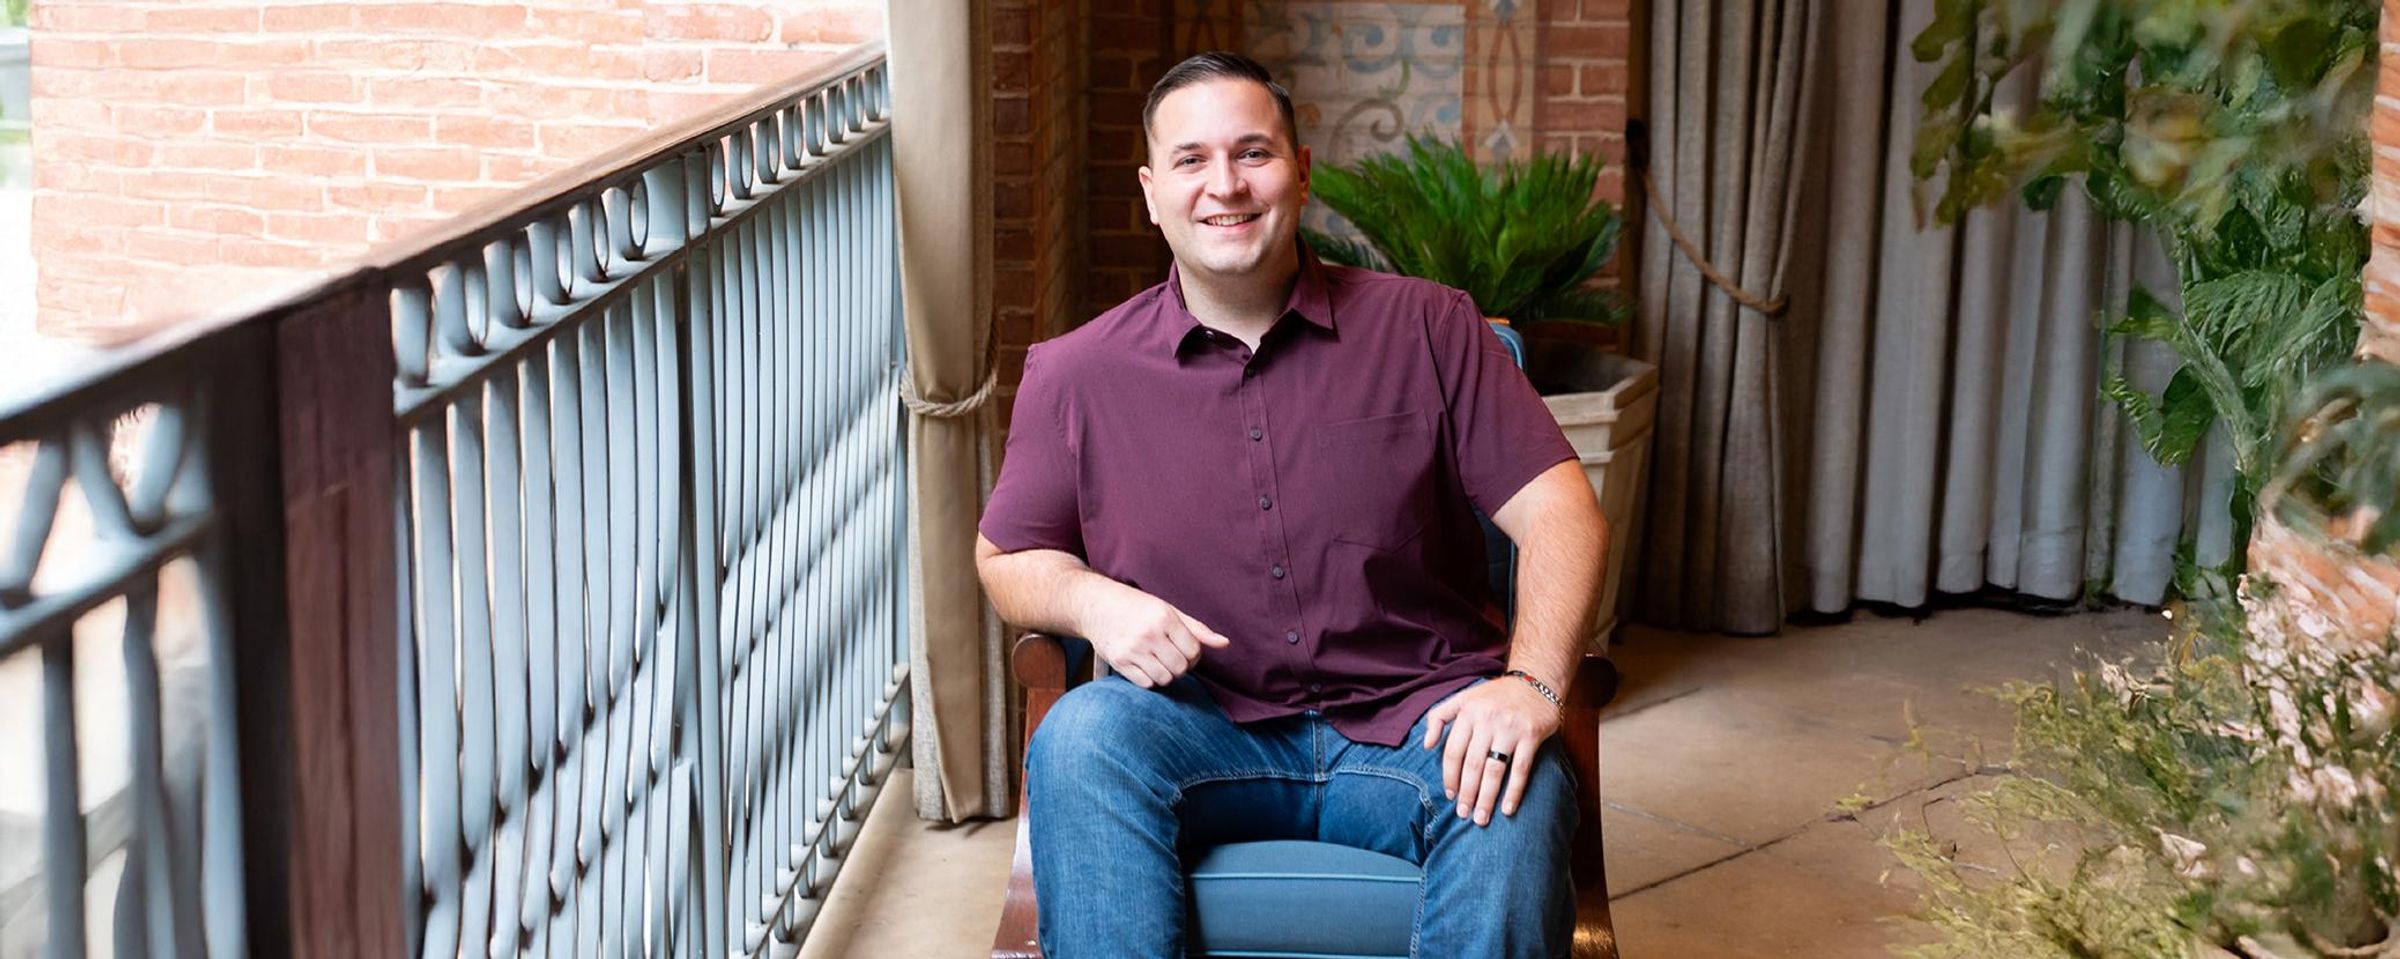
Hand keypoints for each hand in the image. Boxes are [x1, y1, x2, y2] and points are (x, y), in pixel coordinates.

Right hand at [1075, 582, 1231, 687]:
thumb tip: (1225, 643)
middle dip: (1180, 666)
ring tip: (1157, 660)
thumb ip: (1197, 629)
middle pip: (1180, 668)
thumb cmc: (1137, 607)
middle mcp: (1149, 634)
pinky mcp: (1119, 662)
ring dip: (1165, 674)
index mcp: (1164, 618)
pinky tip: (1144, 665)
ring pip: (1165, 678)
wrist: (1096, 605)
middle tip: (1171, 656)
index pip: (1193, 651)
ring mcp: (1132, 649)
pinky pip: (1146, 684)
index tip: (1184, 649)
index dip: (1193, 655)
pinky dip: (1149, 679)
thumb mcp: (1168, 610)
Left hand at [1421, 677, 1560, 825]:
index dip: (1449, 776)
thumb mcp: (1464, 698)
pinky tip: (1507, 809)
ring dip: (1486, 798)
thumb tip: (1426, 745)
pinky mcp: (1531, 734)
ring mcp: (1510, 727)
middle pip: (1472, 765)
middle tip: (1463, 814)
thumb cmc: (1496, 695)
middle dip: (1466, 793)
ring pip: (1494, 770)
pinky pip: (1521, 769)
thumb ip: (1439, 716)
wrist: (1536, 681)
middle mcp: (1487, 719)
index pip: (1453, 751)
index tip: (1449, 795)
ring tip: (1481, 819)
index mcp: (1468, 712)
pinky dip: (1513, 791)